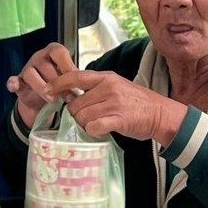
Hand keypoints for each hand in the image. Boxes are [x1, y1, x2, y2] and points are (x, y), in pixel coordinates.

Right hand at [6, 43, 78, 127]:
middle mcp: (39, 57)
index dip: (67, 67)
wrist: (42, 99)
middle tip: (67, 96)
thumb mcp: (68, 79)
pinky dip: (13, 83)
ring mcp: (27, 68)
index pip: (59, 52)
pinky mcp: (17, 81)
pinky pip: (12, 80)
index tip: (76, 82)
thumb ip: (73, 80)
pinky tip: (15, 87)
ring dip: (41, 87)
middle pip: (46, 65)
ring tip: (53, 100)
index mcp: (53, 52)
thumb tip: (83, 89)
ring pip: (30, 73)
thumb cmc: (59, 84)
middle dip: (57, 82)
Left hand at [47, 69, 187, 144]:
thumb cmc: (137, 102)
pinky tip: (101, 130)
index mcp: (106, 77)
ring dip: (85, 124)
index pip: (75, 76)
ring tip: (97, 124)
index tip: (47, 90)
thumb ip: (95, 88)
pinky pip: (93, 127)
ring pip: (82, 117)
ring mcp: (113, 103)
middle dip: (76, 114)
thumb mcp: (116, 86)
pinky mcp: (118, 119)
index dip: (57, 83)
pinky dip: (93, 131)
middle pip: (75, 103)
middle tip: (87, 118)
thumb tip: (70, 94)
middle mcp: (108, 88)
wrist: (160, 114)